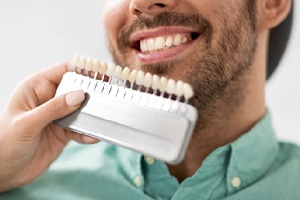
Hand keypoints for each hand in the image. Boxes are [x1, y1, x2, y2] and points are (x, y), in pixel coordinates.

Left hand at [0, 62, 98, 191]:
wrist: (4, 172)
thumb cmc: (5, 143)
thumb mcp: (27, 124)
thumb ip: (54, 109)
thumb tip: (79, 95)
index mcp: (36, 88)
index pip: (63, 71)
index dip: (82, 69)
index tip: (100, 73)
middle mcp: (49, 99)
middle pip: (76, 89)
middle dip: (91, 92)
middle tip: (107, 96)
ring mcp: (57, 116)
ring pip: (81, 109)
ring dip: (92, 114)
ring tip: (102, 118)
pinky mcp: (64, 132)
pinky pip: (80, 128)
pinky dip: (88, 132)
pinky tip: (92, 137)